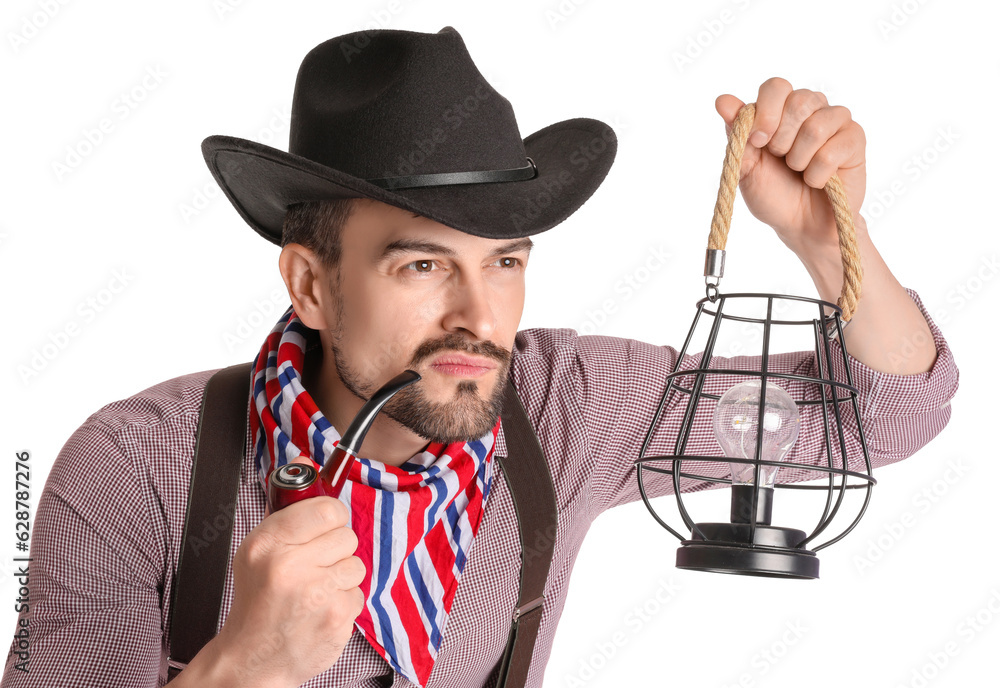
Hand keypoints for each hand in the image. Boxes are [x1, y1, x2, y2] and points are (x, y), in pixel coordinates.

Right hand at [209, 495, 365, 687]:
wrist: (251, 659)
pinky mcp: (336, 618)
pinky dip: (343, 602)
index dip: (330, 517)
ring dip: (341, 577)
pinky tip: (319, 611)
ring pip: (356, 564)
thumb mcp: (256, 551)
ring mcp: (315, 594)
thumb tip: (307, 464)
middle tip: (313, 566)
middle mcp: (290, 566)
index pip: (326, 508)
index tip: (324, 525)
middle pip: (345, 536)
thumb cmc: (257, 600)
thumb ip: (287, 512)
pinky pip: (358, 593)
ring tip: (315, 591)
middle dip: (334, 550)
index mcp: (267, 543)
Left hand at [715, 77, 866, 256]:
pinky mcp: (855, 139)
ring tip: (800, 171)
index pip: (776, 87)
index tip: (758, 142)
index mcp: (781, 108)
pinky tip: (818, 181)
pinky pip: (833, 151)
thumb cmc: (772, 193)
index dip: (767, 112)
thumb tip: (722, 100)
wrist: (800, 225)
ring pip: (816, 127)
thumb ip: (737, 133)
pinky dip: (817, 175)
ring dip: (800, 160)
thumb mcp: (746, 166)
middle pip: (799, 101)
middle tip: (782, 160)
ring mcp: (836, 120)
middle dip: (782, 140)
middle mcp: (811, 107)